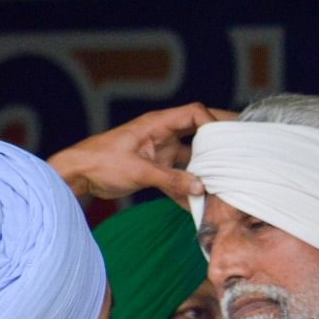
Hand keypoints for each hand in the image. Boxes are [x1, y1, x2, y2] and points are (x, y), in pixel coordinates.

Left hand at [48, 102, 223, 203]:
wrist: (77, 175)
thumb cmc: (101, 162)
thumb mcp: (139, 171)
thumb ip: (172, 179)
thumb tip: (201, 188)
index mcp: (157, 124)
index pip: (194, 114)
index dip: (213, 123)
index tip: (226, 142)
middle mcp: (161, 135)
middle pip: (198, 132)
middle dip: (217, 142)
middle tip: (241, 150)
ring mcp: (159, 152)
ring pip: (190, 157)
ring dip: (204, 169)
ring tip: (225, 179)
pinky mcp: (154, 169)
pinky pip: (178, 177)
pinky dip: (187, 189)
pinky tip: (197, 204)